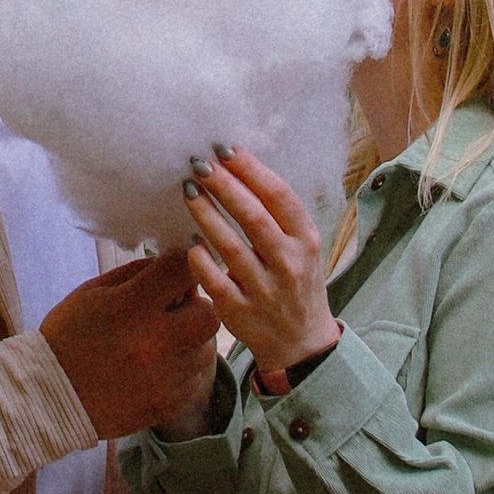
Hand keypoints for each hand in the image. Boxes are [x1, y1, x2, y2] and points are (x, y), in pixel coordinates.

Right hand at [42, 247, 219, 438]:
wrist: (49, 395)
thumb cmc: (68, 335)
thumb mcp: (93, 292)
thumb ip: (136, 274)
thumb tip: (171, 264)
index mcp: (132, 307)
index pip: (183, 269)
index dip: (183, 261)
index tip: (176, 267)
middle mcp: (155, 342)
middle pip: (209, 313)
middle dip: (195, 305)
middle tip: (175, 309)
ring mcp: (164, 378)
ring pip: (206, 348)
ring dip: (190, 339)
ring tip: (163, 341)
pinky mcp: (167, 405)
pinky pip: (195, 379)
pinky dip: (182, 369)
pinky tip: (158, 367)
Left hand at [186, 148, 340, 389]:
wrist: (301, 343)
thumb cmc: (297, 282)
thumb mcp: (302, 245)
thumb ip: (277, 213)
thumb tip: (238, 167)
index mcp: (305, 241)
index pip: (279, 196)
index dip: (250, 169)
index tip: (225, 149)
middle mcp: (289, 264)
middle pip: (253, 216)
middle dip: (223, 185)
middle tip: (198, 164)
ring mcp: (264, 290)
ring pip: (229, 246)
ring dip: (205, 214)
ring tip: (188, 191)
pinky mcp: (240, 311)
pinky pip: (213, 279)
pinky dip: (199, 257)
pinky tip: (190, 240)